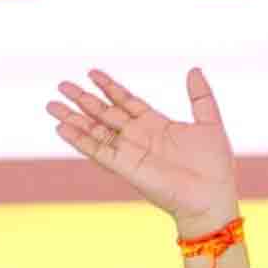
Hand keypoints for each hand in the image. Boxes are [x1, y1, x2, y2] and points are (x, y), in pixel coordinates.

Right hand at [46, 68, 239, 237]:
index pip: (127, 101)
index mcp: (157, 125)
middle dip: (84, 99)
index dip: (110, 87)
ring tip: (51, 105)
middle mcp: (139, 137)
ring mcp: (130, 152)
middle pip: (105, 113)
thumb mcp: (210, 123)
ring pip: (95, 130)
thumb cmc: (215, 166)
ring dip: (74, 118)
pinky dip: (80, 140)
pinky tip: (62, 128)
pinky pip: (98, 150)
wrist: (212, 198)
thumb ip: (201, 97)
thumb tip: (193, 69)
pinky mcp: (125, 167)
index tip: (91, 72)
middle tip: (62, 85)